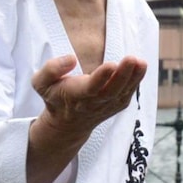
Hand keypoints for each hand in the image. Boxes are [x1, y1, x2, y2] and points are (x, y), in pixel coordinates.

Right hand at [31, 54, 147, 134]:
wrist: (67, 124)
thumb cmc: (54, 97)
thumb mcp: (40, 83)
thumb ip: (51, 69)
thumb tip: (71, 58)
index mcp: (73, 96)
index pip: (89, 88)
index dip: (100, 78)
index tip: (110, 64)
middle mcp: (92, 103)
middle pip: (110, 91)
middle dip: (122, 75)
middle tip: (131, 59)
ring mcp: (106, 106)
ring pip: (122, 93)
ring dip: (133, 78)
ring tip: (141, 62)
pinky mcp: (116, 105)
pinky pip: (128, 94)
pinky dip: (136, 82)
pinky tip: (141, 67)